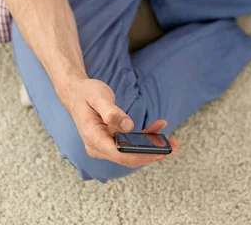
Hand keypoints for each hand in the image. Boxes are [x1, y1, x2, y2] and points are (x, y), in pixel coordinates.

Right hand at [63, 78, 178, 167]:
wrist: (76, 92)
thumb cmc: (86, 93)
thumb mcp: (98, 97)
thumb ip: (112, 112)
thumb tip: (128, 126)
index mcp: (94, 138)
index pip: (120, 154)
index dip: (142, 156)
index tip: (161, 151)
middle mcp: (98, 146)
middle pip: (128, 158)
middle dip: (152, 154)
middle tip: (174, 146)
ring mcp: (104, 145)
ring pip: (131, 152)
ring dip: (152, 147)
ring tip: (172, 141)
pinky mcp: (111, 140)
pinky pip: (130, 143)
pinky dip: (145, 137)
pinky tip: (158, 127)